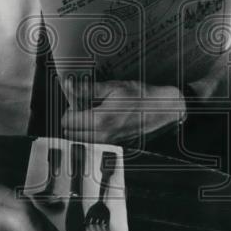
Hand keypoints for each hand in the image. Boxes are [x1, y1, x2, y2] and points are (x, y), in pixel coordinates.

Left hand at [61, 78, 185, 144]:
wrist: (163, 109)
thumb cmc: (142, 97)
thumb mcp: (114, 87)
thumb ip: (87, 89)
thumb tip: (68, 85)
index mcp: (100, 119)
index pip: (67, 121)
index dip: (69, 109)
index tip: (77, 101)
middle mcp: (103, 135)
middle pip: (70, 133)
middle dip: (73, 120)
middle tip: (84, 107)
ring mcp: (109, 142)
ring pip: (81, 140)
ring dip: (81, 128)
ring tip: (94, 114)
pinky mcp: (115, 145)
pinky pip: (94, 142)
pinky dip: (92, 133)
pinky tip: (103, 121)